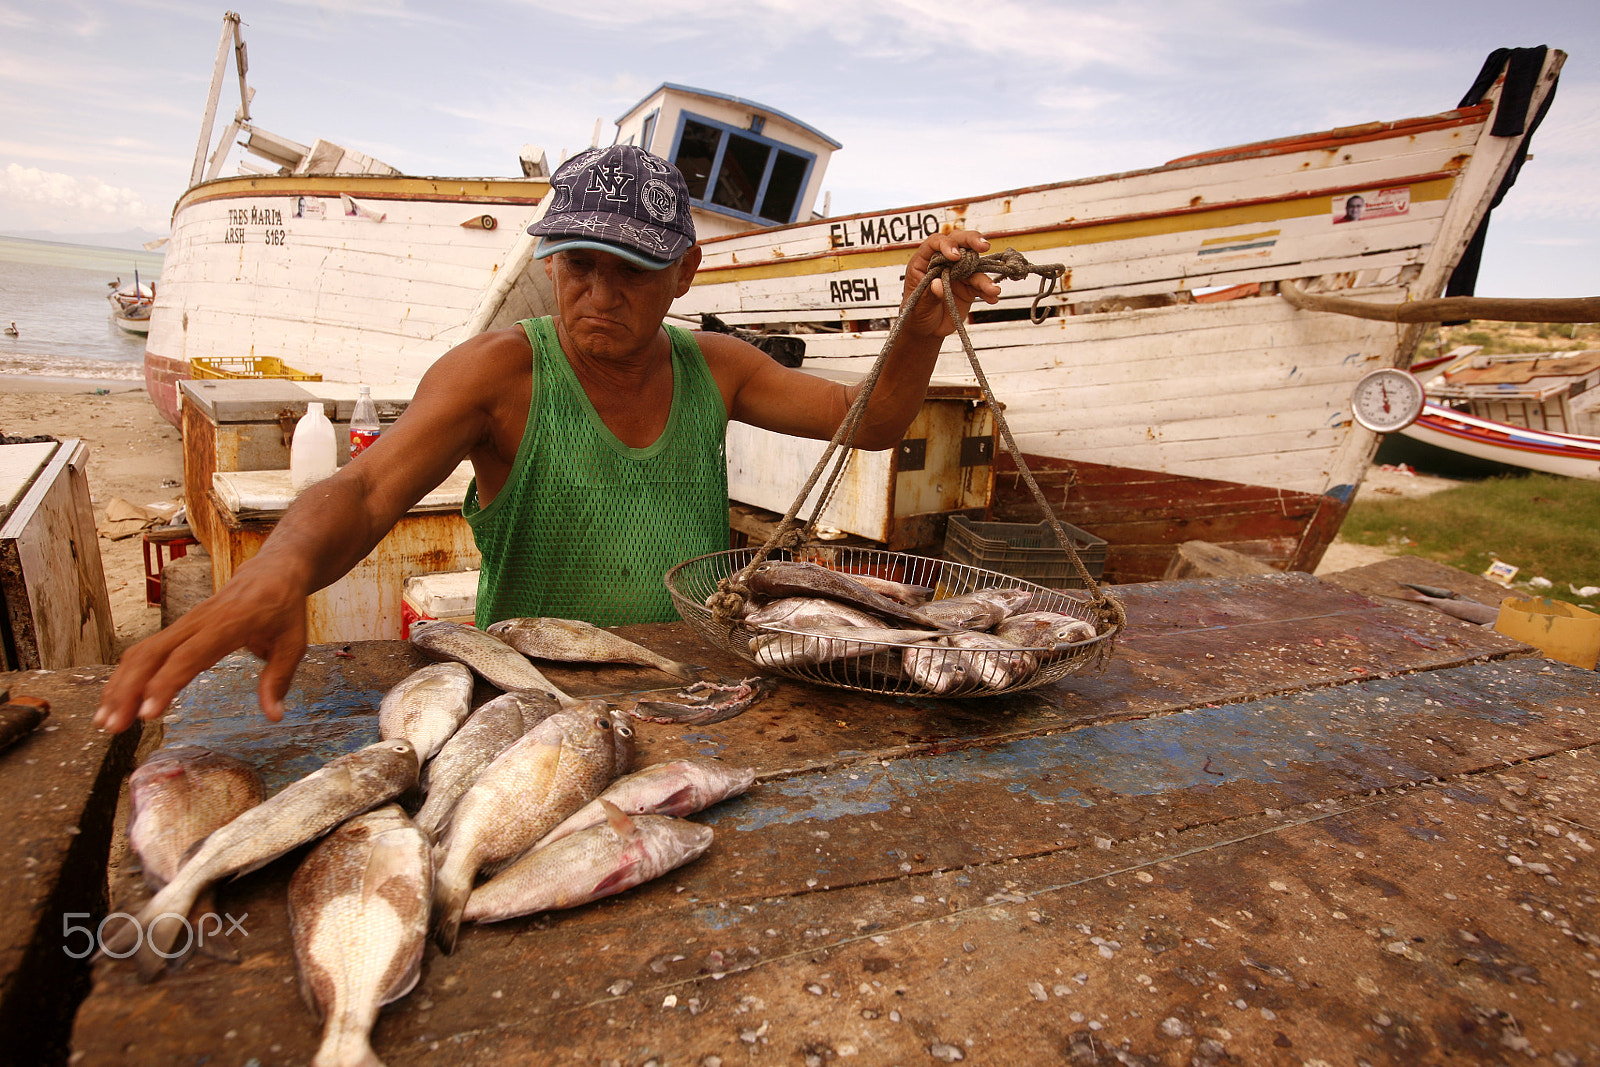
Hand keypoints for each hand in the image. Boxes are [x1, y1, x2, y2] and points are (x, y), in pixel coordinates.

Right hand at [93, 561, 309, 732]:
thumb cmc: (283, 608)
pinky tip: (115, 699)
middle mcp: (199, 621)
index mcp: (229, 624)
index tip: (147, 713)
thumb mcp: (293, 643)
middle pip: (153, 654)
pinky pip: (145, 650)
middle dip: (128, 690)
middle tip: (115, 726)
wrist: (272, 571)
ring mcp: (184, 623)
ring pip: (141, 652)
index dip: (165, 684)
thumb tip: (275, 716)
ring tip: (106, 721)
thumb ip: (279, 679)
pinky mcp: (178, 628)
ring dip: (119, 685)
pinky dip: (126, 675)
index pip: (190, 656)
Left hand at [901, 229, 1002, 337]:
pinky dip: (987, 291)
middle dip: (972, 241)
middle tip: (983, 246)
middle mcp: (942, 263)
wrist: (927, 329)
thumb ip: (928, 295)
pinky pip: (980, 285)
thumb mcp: (918, 306)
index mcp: (924, 262)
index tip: (955, 255)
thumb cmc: (917, 314)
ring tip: (992, 289)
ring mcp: (957, 274)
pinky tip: (992, 297)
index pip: (935, 243)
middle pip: (959, 243)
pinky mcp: (968, 287)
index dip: (946, 245)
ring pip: (974, 266)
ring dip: (984, 277)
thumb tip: (937, 285)